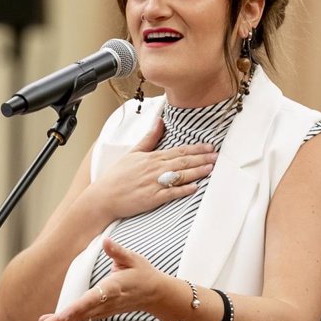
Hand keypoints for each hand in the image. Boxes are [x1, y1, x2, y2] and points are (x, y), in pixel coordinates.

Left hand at [39, 238, 159, 320]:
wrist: (156, 294)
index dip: (78, 307)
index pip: (94, 298)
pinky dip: (72, 320)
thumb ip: (118, 251)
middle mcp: (109, 301)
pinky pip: (87, 318)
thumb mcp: (134, 259)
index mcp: (114, 287)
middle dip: (64, 318)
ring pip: (83, 317)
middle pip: (84, 312)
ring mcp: (107, 309)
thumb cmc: (143, 274)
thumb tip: (106, 241)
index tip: (64, 314)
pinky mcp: (105, 311)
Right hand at [85, 117, 217, 219]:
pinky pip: (170, 193)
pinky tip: (195, 187)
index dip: (196, 149)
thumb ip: (149, 138)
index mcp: (152, 157)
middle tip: (217, 156)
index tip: (209, 147)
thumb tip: (160, 122)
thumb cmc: (117, 176)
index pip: (178, 151)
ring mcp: (153, 184)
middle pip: (183, 162)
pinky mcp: (151, 198)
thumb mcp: (132, 153)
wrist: (103, 197)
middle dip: (202, 159)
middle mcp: (154, 169)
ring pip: (180, 176)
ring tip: (211, 169)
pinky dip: (183, 190)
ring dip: (197, 172)